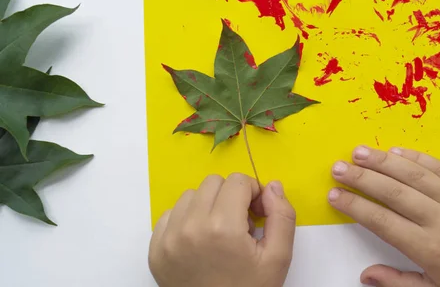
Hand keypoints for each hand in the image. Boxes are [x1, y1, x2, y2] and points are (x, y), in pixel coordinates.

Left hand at [149, 174, 295, 286]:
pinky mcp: (156, 248)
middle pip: (214, 182)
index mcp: (222, 227)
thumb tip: (273, 186)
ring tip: (219, 232)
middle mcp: (191, 227)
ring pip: (191, 195)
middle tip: (239, 223)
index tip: (256, 214)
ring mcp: (169, 238)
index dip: (253, 193)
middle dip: (231, 196)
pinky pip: (171, 214)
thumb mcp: (278, 258)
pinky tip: (200, 240)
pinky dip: (187, 219)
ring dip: (208, 205)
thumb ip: (282, 216)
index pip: (238, 181)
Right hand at [328, 146, 439, 286]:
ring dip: (384, 161)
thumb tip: (366, 275)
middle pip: (393, 192)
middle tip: (337, 166)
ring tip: (360, 151)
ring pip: (415, 174)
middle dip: (361, 177)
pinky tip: (399, 151)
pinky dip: (419, 158)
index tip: (334, 194)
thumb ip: (399, 282)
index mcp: (430, 249)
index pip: (381, 221)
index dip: (354, 206)